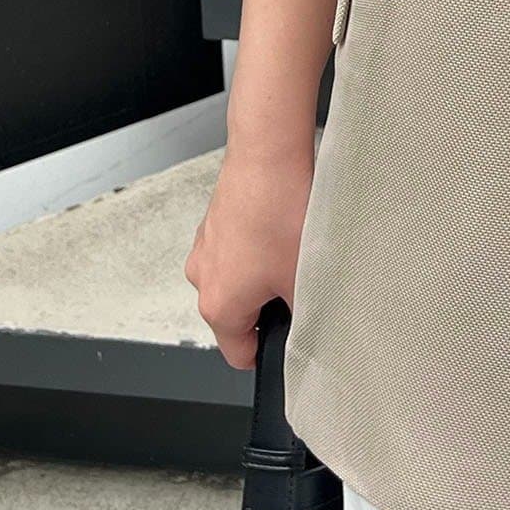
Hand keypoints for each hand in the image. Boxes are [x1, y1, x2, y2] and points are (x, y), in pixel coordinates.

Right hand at [185, 143, 312, 368]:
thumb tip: (307, 327)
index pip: (238, 354)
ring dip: (265, 272)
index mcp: (218, 306)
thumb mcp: (302, 278)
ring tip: (292, 247)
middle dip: (271, 305)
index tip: (290, 339)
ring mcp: (206, 247)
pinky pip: (238, 249)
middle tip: (299, 282)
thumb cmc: (279, 213)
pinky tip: (282, 226)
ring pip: (239, 279)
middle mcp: (202, 278)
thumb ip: (302, 315)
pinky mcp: (216, 221)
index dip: (269, 352)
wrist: (268, 155)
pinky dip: (258, 246)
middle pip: (239, 314)